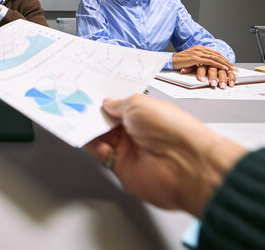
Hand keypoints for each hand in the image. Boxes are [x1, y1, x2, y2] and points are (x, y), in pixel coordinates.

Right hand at [84, 94, 247, 216]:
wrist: (185, 165)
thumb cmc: (173, 130)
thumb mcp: (140, 104)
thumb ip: (119, 104)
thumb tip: (106, 103)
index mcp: (146, 114)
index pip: (120, 107)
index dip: (105, 102)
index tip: (89, 97)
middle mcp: (138, 131)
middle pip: (108, 122)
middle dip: (94, 114)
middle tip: (79, 106)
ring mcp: (130, 150)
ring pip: (101, 138)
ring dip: (90, 129)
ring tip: (79, 118)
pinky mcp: (122, 167)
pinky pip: (100, 154)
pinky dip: (92, 146)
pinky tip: (88, 137)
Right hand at [172, 45, 235, 87]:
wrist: (170, 61)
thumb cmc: (179, 62)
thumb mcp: (191, 60)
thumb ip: (199, 60)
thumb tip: (206, 65)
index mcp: (200, 48)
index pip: (215, 53)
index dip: (224, 59)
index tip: (230, 65)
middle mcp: (200, 48)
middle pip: (217, 54)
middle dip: (227, 61)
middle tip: (234, 68)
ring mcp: (198, 52)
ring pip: (216, 57)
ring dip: (225, 64)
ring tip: (231, 69)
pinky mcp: (196, 58)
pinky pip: (210, 61)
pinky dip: (218, 65)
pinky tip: (223, 68)